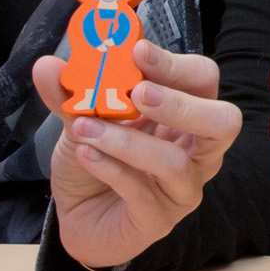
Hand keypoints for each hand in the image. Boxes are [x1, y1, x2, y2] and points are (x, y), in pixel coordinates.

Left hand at [30, 41, 238, 270]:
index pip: (202, 81)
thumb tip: (46, 65)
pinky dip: (110, 168)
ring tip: (85, 128)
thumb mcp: (80, 120)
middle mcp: (196, 151)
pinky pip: (142, 193)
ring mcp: (181, 188)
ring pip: (174, 162)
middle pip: (223, 122)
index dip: (176, 64)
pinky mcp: (159, 219)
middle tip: (138, 93)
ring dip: (127, 141)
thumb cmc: (95, 162)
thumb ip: (70, 95)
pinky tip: (84, 154)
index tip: (137, 51)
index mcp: (184, 115)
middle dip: (181, 104)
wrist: (78, 217)